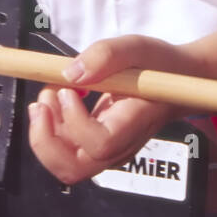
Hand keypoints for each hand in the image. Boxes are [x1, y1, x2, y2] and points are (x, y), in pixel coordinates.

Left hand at [28, 35, 186, 184]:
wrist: (172, 82)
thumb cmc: (156, 66)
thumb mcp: (135, 48)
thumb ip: (105, 56)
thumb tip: (70, 74)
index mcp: (133, 123)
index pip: (100, 144)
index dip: (76, 122)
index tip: (69, 90)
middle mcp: (119, 146)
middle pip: (73, 168)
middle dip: (45, 138)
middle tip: (45, 100)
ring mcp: (106, 151)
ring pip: (64, 164)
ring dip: (44, 133)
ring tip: (49, 95)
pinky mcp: (95, 147)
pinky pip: (64, 152)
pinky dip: (50, 129)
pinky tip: (56, 100)